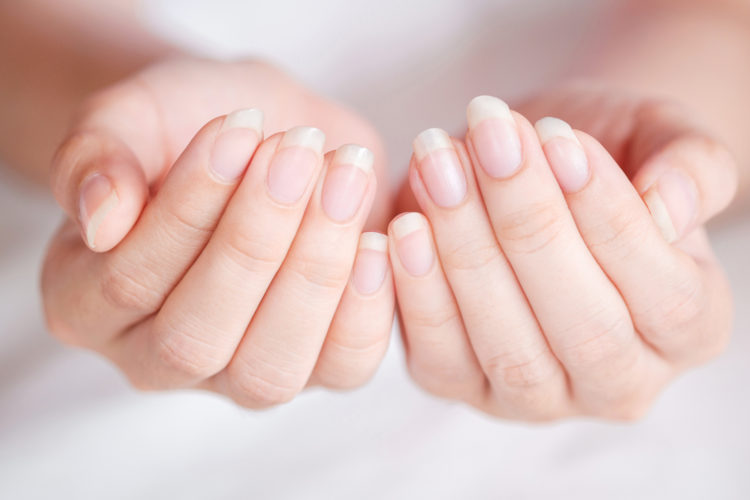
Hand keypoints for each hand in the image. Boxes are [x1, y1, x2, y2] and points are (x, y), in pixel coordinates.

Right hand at [41, 58, 393, 405]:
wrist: (260, 134)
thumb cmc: (187, 126)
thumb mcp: (131, 117)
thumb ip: (96, 156)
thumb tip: (100, 217)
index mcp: (85, 303)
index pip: (129, 280)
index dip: (190, 209)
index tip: (239, 129)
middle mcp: (155, 357)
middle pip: (197, 339)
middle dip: (257, 239)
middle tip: (297, 151)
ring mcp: (237, 374)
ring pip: (270, 369)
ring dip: (315, 270)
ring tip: (343, 178)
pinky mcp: (313, 366)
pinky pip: (344, 367)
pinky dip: (367, 307)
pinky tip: (378, 238)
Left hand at [389, 90, 736, 419]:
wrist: (527, 176)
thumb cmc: (597, 159)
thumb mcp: (658, 141)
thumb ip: (692, 166)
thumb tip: (670, 204)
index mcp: (690, 330)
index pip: (665, 294)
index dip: (610, 217)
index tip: (560, 140)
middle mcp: (619, 383)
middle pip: (584, 328)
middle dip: (529, 224)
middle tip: (490, 138)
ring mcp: (537, 398)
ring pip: (508, 347)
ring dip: (466, 250)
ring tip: (439, 167)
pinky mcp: (463, 386)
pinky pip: (439, 358)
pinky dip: (418, 294)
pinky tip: (404, 227)